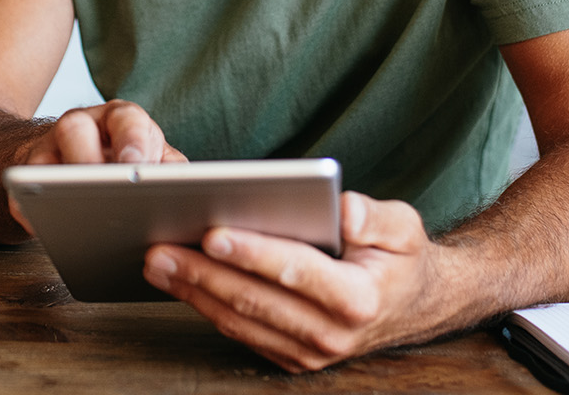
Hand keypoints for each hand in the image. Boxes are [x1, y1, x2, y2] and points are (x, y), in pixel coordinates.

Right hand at [8, 100, 186, 232]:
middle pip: (75, 129)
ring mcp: (49, 150)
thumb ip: (170, 171)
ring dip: (58, 186)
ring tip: (76, 213)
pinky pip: (21, 195)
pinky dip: (31, 213)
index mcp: (120, 120)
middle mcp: (82, 127)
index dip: (132, 141)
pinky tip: (47, 228)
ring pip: (42, 158)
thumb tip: (192, 198)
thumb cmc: (122, 164)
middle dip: (89, 160)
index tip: (137, 166)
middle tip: (104, 189)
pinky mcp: (26, 176)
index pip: (127, 119)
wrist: (73, 164)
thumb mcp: (154, 160)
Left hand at [141, 191, 449, 371]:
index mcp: (358, 299)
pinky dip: (206, 306)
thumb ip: (374, 217)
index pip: (295, 272)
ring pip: (239, 321)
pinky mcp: (290, 358)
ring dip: (193, 292)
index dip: (252, 253)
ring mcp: (308, 353)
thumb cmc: (398, 257)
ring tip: (157, 262)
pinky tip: (180, 281)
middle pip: (255, 300)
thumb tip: (343, 210)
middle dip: (203, 273)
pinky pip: (240, 332)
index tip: (213, 233)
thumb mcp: (402, 227)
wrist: (411, 305)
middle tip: (161, 248)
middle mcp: (330, 334)